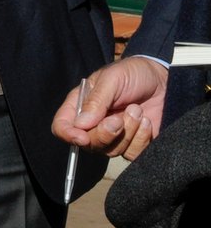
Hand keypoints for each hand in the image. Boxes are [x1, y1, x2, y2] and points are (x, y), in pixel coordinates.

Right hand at [51, 57, 168, 160]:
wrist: (164, 79)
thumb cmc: (134, 74)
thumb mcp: (112, 79)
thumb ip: (96, 101)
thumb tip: (80, 124)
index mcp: (80, 106)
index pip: (62, 126)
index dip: (68, 134)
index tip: (82, 136)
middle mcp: (93, 124)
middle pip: (87, 144)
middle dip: (104, 134)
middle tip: (118, 119)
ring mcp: (114, 135)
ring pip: (110, 150)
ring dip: (127, 133)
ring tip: (137, 110)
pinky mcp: (133, 143)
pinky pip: (131, 153)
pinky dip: (140, 139)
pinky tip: (147, 121)